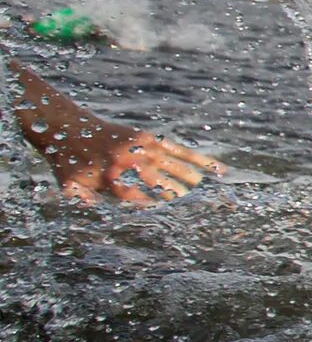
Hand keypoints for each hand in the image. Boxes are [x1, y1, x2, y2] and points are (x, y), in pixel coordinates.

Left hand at [51, 121, 222, 205]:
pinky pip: (177, 149)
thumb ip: (83, 203)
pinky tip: (213, 166)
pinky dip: (196, 158)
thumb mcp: (68, 186)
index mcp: (111, 178)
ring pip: (173, 165)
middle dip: (176, 194)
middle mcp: (129, 163)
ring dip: (191, 176)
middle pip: (160, 182)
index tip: (167, 213)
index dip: (153, 206)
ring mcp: (140, 148)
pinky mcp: (147, 138)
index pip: (139, 198)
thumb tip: (100, 214)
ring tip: (204, 188)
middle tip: (190, 203)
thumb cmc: (67, 161)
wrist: (68, 127)